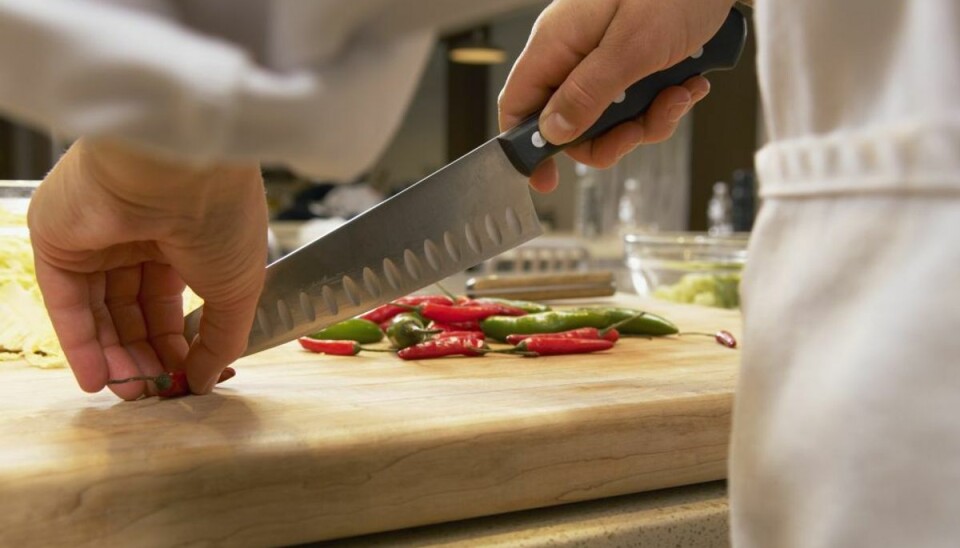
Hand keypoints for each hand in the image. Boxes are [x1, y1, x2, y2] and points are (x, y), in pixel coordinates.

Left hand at [28, 139, 266, 399]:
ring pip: (100, 311)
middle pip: (134, 311)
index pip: (171, 303)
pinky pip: (66, 302)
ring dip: (114, 356)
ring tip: (132, 393)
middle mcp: (136, 237)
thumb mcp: (238, 288)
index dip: (179, 345)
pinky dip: (80, 344)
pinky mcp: (57, 240)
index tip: (188, 380)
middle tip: (156, 393)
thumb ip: (223, 339)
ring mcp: (94, 238)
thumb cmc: (222, 216)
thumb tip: (209, 379)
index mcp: (183, 239)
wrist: (177, 166)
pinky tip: (98, 380)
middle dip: (146, 355)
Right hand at [498, 0, 734, 191]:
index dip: (527, 147)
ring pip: (610, 119)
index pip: (519, 105)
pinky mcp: (635, 61)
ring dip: (648, 120)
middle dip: (610, 136)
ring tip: (678, 94)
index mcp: (557, 43)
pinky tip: (689, 83)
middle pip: (570, 122)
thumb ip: (588, 92)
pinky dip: (665, 102)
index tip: (546, 180)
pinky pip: (638, 102)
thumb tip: (552, 132)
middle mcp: (575, 52)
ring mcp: (605, 57)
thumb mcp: (633, 47)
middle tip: (639, 130)